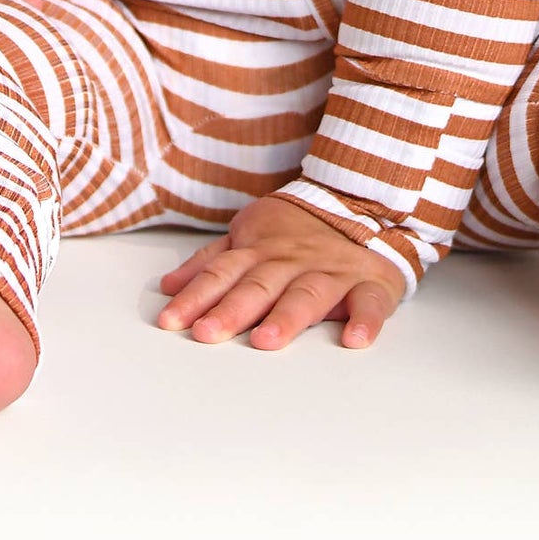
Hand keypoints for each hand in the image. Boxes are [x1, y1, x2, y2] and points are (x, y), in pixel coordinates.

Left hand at [155, 194, 405, 350]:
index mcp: (261, 250)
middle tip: (207, 333)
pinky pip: (370, 302)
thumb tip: (168, 287)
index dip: (196, 296)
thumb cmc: (296, 228)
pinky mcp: (370, 283)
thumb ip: (210, 262)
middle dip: (232, 310)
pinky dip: (365, 319)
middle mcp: (292, 260)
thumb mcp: (248, 234)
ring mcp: (332, 271)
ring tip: (266, 339)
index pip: (222, 273)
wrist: (361, 199)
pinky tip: (355, 339)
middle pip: (259, 285)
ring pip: (307, 292)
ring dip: (287, 316)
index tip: (171, 321)